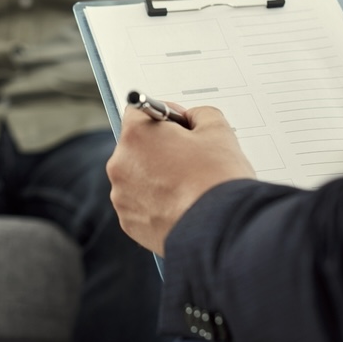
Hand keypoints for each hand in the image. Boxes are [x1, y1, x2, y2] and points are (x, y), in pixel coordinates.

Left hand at [107, 104, 254, 254]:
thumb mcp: (218, 130)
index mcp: (136, 135)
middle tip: (191, 159)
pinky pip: (140, 204)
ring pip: (138, 177)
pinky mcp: (129, 222)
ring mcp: (121, 196)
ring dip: (157, 177)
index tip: (180, 126)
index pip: (138, 111)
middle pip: (137, 146)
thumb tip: (192, 120)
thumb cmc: (217, 180)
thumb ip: (199, 115)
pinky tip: (181, 205)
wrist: (222, 229)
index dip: (163, 116)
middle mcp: (120, 164)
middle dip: (160, 148)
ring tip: (188, 186)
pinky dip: (156, 203)